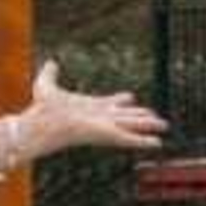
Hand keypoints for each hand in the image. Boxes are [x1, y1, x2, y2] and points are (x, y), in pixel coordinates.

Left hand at [24, 56, 167, 159]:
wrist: (41, 123)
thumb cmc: (41, 109)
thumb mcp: (46, 86)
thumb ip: (50, 75)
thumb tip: (51, 62)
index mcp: (90, 106)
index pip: (110, 103)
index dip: (120, 100)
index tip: (130, 97)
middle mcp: (100, 117)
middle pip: (126, 115)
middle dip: (141, 116)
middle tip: (156, 117)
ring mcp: (105, 126)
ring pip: (132, 124)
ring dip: (148, 125)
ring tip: (164, 126)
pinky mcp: (107, 134)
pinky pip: (129, 138)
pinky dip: (143, 140)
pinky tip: (157, 143)